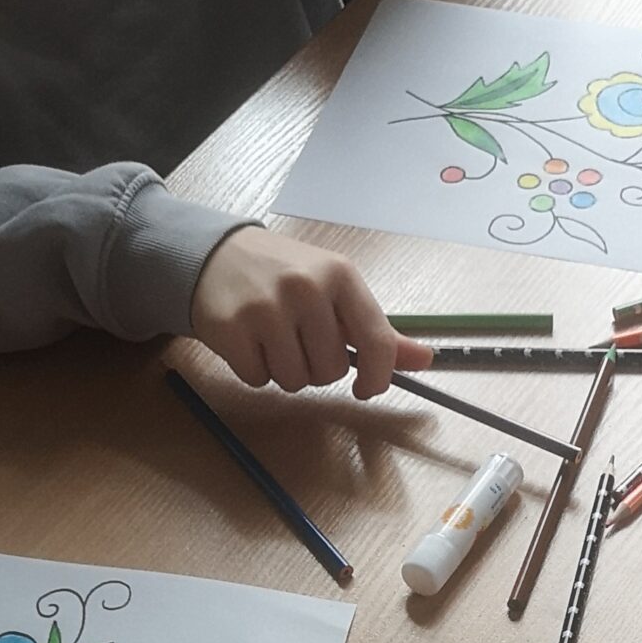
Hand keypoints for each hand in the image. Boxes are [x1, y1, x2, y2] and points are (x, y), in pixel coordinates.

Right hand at [191, 231, 431, 397]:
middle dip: (318, 368)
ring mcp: (266, 308)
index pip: (376, 342)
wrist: (216, 254)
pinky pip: (259, 380)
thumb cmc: (286, 276)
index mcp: (340, 276)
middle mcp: (306, 288)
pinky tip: (249, 342)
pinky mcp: (232, 328)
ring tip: (273, 339)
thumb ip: (377, 329)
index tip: (366, 388)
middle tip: (299, 340)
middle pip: (331, 372)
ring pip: (296, 381)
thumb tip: (425, 359)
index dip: (378, 377)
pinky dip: (256, 371)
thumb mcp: (335, 290)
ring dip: (286, 372)